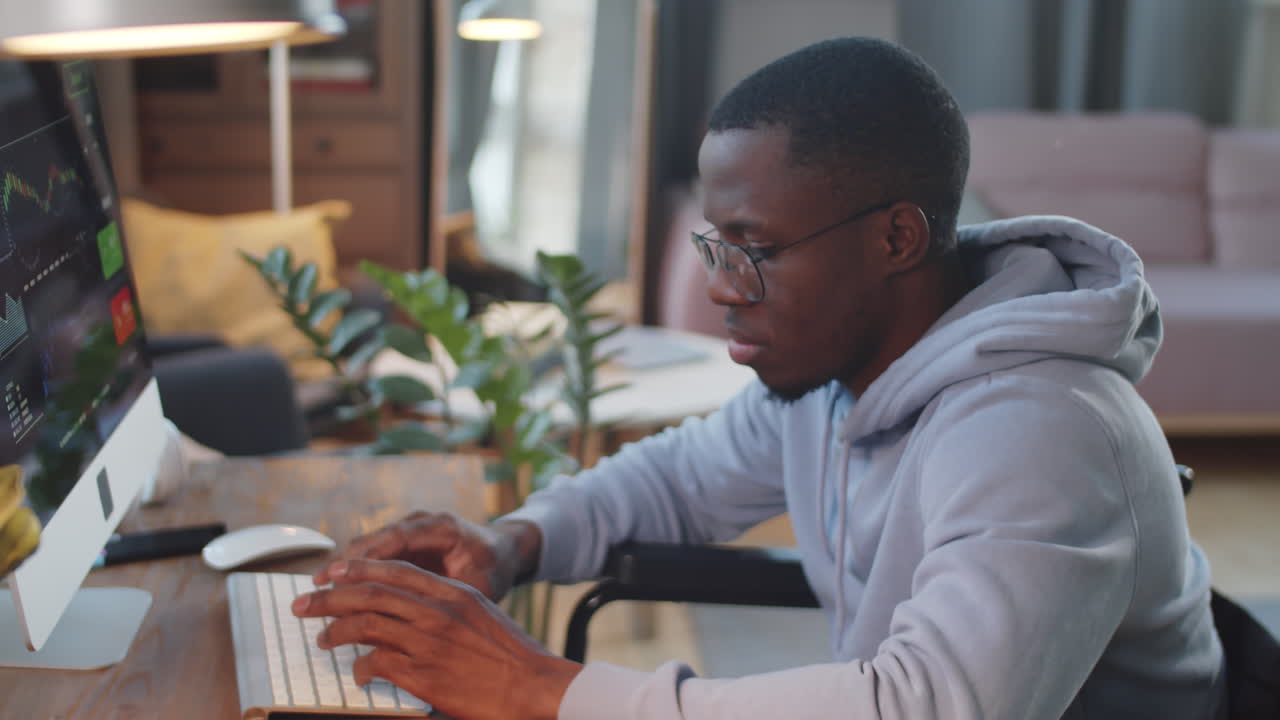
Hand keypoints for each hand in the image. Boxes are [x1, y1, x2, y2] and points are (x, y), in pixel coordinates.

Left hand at [294, 558, 579, 719]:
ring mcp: (430, 641)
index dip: (358, 570)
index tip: (333, 573)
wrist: (535, 687)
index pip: (395, 571)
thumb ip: (448, 607)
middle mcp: (438, 611)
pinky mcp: (424, 674)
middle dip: (330, 597)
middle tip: (304, 605)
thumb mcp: (482, 616)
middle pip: (370, 593)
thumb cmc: (512, 657)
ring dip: (336, 631)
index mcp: (454, 593)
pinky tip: (360, 673)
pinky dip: (362, 667)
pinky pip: (377, 663)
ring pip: (366, 624)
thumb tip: (411, 608)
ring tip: (323, 639)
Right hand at [314, 512, 539, 600]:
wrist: (504, 550)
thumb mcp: (480, 586)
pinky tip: (337, 592)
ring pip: (369, 545)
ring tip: (318, 591)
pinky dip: (356, 571)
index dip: (366, 557)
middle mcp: (421, 522)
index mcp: (442, 527)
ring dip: (344, 566)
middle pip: (374, 538)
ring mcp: (410, 530)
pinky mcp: (404, 542)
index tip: (340, 575)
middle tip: (317, 586)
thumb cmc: (494, 568)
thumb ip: (450, 597)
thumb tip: (419, 621)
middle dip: (344, 562)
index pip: (396, 538)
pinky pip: (374, 555)